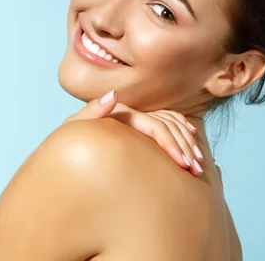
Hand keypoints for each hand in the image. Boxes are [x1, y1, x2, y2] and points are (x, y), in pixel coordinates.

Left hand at [64, 90, 203, 175]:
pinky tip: (193, 144)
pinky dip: (182, 134)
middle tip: (196, 170)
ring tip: (199, 165)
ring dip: (187, 143)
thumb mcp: (73, 129)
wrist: (65, 156)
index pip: (154, 125)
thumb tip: (114, 95)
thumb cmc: (67, 145)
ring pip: (171, 125)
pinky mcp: (139, 129)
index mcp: (121, 113)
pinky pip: (168, 126)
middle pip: (167, 125)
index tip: (182, 164)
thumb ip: (91, 112)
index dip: (170, 143)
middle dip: (184, 147)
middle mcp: (132, 114)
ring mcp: (137, 121)